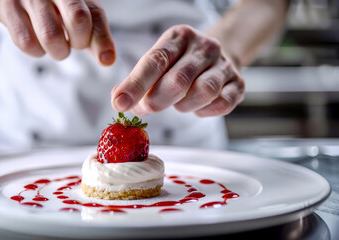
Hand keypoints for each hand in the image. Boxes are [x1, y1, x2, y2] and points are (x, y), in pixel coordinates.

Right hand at [0, 0, 114, 64]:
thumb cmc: (52, 6)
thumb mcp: (77, 13)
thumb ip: (94, 34)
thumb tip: (107, 59)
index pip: (95, 14)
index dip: (102, 40)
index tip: (105, 59)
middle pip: (78, 19)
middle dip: (79, 42)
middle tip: (72, 44)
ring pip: (51, 35)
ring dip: (57, 51)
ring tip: (56, 47)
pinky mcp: (7, 8)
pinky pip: (26, 42)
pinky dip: (36, 51)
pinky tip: (37, 44)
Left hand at [111, 24, 244, 116]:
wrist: (216, 58)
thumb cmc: (179, 64)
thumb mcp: (157, 63)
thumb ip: (137, 81)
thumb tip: (119, 99)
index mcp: (178, 37)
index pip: (155, 61)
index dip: (135, 85)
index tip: (119, 103)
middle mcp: (204, 46)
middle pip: (179, 80)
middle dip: (157, 100)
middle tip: (148, 108)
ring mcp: (223, 64)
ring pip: (203, 92)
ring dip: (183, 105)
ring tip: (177, 103)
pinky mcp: (238, 83)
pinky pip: (222, 103)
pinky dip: (205, 111)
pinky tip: (197, 107)